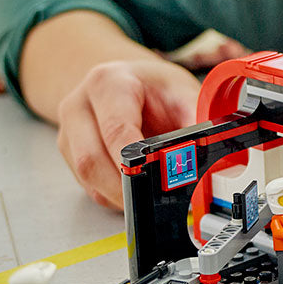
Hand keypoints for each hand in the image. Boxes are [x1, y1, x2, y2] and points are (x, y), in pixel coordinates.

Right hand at [56, 58, 199, 208]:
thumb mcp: (183, 93)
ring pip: (85, 176)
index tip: (156, 180)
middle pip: (91, 159)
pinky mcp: (68, 152)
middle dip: (124, 188)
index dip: (135, 162)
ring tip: (148, 196)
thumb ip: (196, 122)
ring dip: (117, 195)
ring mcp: (69, 130)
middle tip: (154, 201)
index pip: (116, 130)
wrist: (129, 81)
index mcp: (108, 84)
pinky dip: (111, 194)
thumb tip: (214, 156)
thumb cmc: (154, 87)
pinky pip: (87, 184)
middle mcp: (80, 105)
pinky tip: (132, 188)